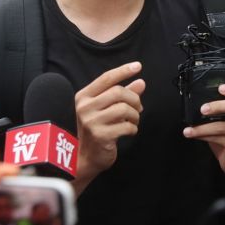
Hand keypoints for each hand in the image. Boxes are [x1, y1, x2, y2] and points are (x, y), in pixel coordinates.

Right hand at [74, 62, 144, 180]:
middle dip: (134, 99)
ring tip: (133, 121)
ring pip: (124, 108)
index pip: (106, 78)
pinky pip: (126, 125)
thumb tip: (140, 82)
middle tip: (137, 108)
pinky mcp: (100, 135)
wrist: (86, 158)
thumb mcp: (107, 109)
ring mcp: (91, 121)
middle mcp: (84, 107)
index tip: (137, 66)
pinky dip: (133, 128)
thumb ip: (123, 95)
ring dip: (135, 115)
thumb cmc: (97, 130)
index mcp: (84, 97)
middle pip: (118, 92)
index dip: (123, 71)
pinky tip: (129, 131)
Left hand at [183, 83, 224, 179]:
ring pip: (224, 126)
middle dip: (219, 105)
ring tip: (191, 127)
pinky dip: (203, 136)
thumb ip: (218, 110)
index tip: (221, 88)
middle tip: (203, 109)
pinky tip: (194, 134)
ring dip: (204, 127)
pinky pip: (218, 138)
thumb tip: (196, 103)